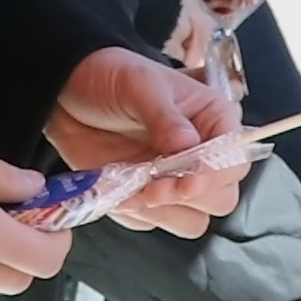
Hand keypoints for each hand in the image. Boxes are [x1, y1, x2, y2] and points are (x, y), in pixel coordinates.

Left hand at [53, 45, 240, 237]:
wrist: (66, 94)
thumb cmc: (111, 77)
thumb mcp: (140, 85)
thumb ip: (165, 117)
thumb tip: (187, 145)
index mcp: (213, 120)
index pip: (234, 161)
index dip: (214, 176)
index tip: (186, 182)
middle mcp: (200, 155)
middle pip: (221, 198)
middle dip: (188, 198)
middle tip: (154, 189)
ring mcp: (173, 180)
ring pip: (192, 219)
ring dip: (164, 212)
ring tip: (133, 191)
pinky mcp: (145, 198)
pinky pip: (152, 222)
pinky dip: (136, 214)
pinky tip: (118, 191)